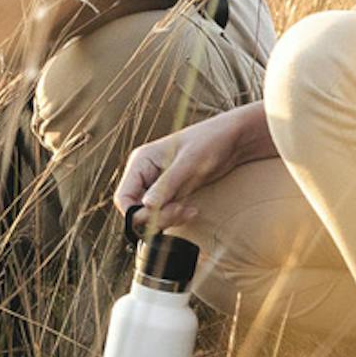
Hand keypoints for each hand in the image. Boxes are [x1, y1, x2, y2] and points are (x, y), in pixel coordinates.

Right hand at [114, 101, 273, 232]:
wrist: (232, 138)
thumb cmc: (209, 142)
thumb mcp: (188, 164)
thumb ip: (166, 185)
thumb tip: (146, 206)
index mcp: (140, 162)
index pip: (123, 197)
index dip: (136, 213)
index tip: (159, 215)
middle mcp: (144, 174)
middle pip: (135, 208)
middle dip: (156, 216)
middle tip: (180, 211)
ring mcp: (157, 184)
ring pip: (151, 213)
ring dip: (168, 218)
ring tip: (189, 211)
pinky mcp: (171, 191)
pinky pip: (165, 212)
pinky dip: (176, 216)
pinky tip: (193, 210)